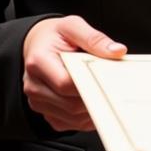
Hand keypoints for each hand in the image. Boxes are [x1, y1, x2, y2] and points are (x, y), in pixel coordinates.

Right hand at [22, 15, 125, 131]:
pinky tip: (94, 102)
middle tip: (113, 89)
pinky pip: (69, 123)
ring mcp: (37, 101)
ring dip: (92, 110)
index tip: (108, 79)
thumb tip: (117, 51)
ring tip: (105, 93)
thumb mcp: (73, 26)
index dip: (90, 84)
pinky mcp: (45, 112)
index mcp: (38, 62)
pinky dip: (85, 118)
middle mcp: (33, 85)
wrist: (38, 43)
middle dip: (95, 98)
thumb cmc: (55, 36)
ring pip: (71, 117)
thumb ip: (94, 38)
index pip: (65, 83)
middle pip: (70, 104)